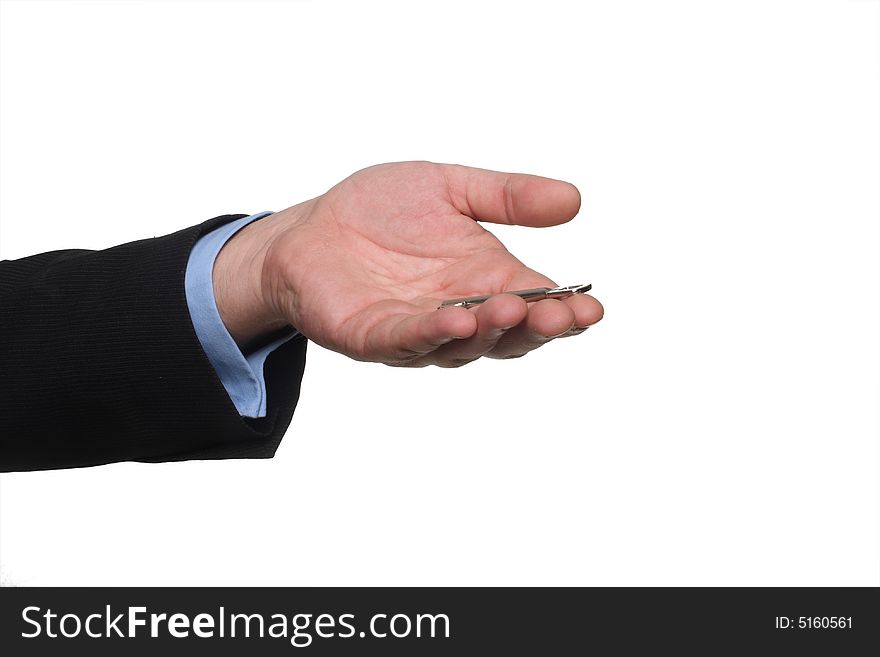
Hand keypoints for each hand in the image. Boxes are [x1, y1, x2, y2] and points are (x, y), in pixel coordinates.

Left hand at [213, 161, 602, 366]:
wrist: (313, 226)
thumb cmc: (382, 210)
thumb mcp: (452, 188)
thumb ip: (507, 197)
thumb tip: (574, 200)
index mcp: (487, 281)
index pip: (537, 305)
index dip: (566, 311)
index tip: (592, 306)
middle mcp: (461, 313)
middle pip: (510, 335)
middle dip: (538, 328)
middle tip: (562, 314)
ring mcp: (419, 332)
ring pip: (463, 346)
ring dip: (490, 331)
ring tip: (512, 307)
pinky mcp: (374, 337)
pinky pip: (407, 341)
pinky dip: (432, 335)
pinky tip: (456, 321)